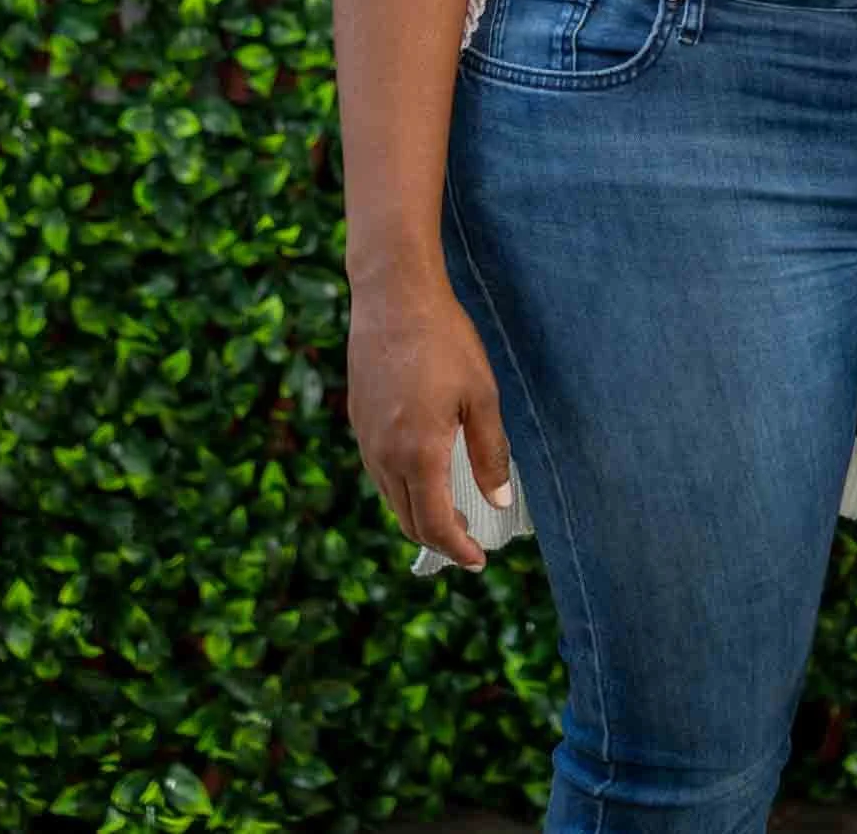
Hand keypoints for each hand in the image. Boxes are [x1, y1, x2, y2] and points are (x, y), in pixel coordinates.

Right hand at [345, 276, 513, 570]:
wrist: (393, 297)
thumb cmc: (445, 341)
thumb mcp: (481, 396)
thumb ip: (490, 453)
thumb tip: (498, 502)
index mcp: (419, 455)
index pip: (435, 525)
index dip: (457, 549)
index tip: (478, 559)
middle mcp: (385, 456)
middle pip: (408, 520)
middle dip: (439, 538)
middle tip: (468, 540)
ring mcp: (366, 439)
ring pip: (390, 498)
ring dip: (418, 514)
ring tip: (449, 511)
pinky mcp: (358, 420)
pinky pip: (378, 471)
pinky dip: (401, 487)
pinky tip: (423, 471)